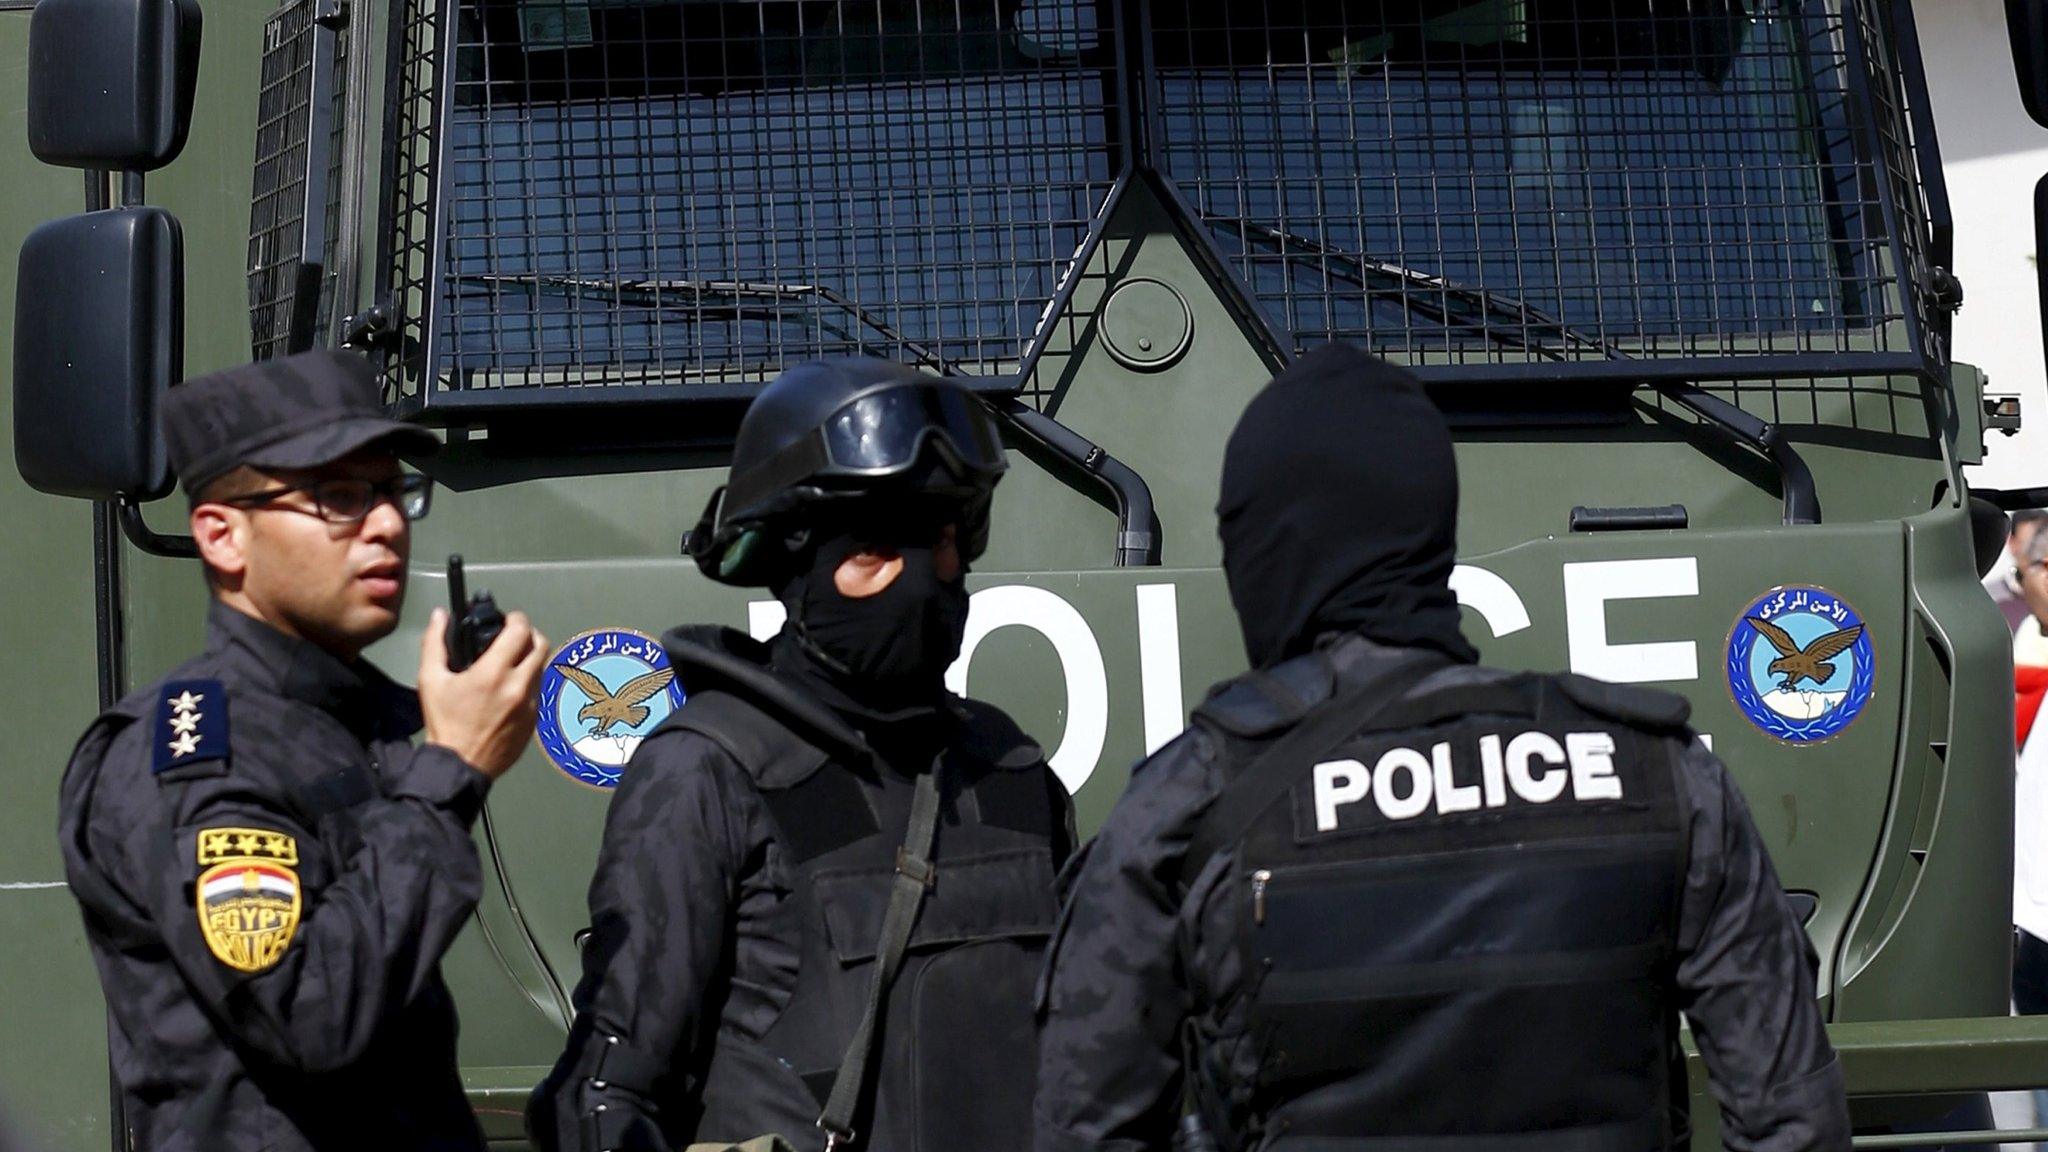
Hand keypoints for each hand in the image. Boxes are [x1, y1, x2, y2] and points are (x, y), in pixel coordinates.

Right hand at [418, 607, 548, 779]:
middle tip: (514, 637)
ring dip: (530, 659)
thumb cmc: (445, 724)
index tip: (508, 620)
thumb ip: (435, 643)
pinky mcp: (535, 720)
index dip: (516, 619)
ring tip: (511, 663)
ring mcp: (531, 704)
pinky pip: (539, 691)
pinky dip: (529, 683)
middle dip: (529, 635)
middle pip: (541, 645)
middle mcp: (518, 686)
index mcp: (493, 673)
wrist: (460, 765)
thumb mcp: (431, 680)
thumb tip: (440, 616)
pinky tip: (511, 689)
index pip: (520, 630)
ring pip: (542, 668)